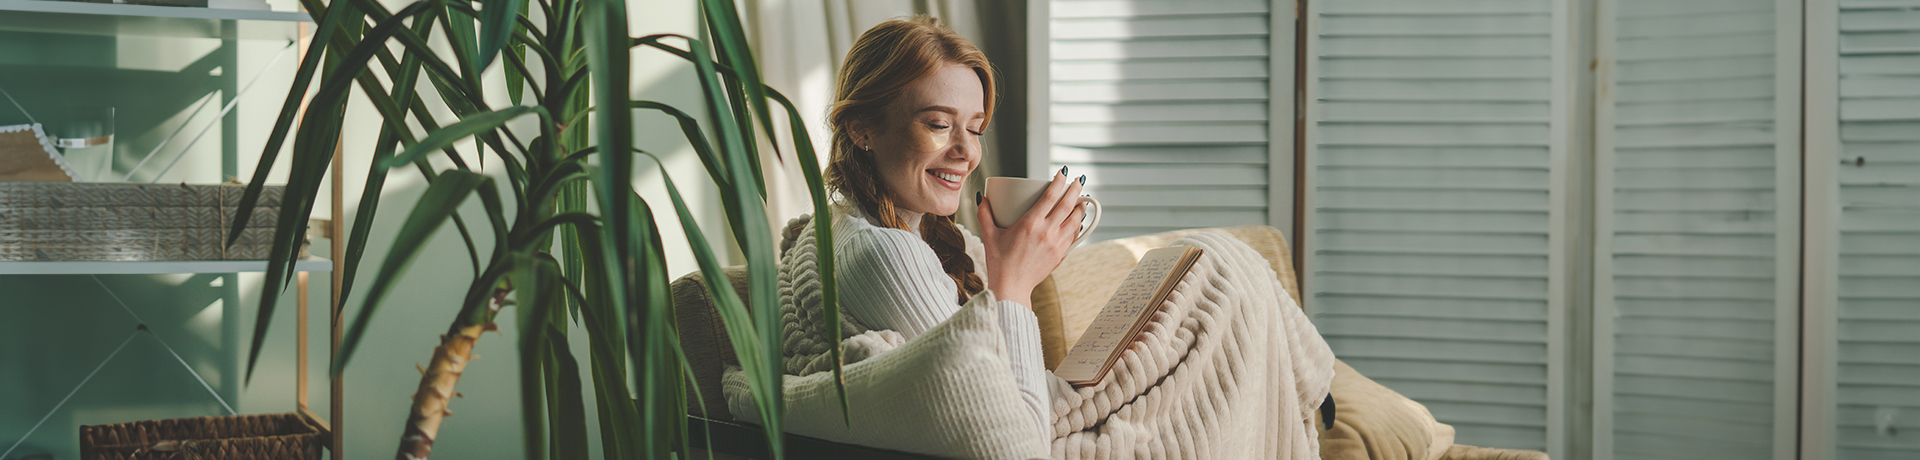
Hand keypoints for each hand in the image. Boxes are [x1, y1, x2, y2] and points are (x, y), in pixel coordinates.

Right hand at [976, 170, 1089, 308]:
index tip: (1063, 172)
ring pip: (1075, 220)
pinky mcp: (1060, 255)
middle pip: (1068, 205)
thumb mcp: (989, 236)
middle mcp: (1046, 232)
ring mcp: (1056, 244)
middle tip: (1078, 180)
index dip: (1059, 181)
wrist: (1011, 288)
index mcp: (1030, 224)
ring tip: (1083, 198)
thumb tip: (982, 197)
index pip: (1050, 196)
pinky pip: (1074, 236)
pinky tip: (1078, 221)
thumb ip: (984, 214)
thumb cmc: (999, 263)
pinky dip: (1078, 226)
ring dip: (1081, 207)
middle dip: (1075, 189)